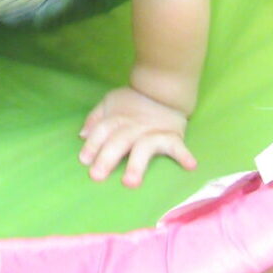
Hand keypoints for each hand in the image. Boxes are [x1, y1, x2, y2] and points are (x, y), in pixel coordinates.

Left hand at [78, 86, 196, 187]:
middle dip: (107, 158)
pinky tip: (190, 166)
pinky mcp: (172, 137)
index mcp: (117, 118)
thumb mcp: (110, 103)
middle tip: (97, 176)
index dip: (92, 144)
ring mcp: (153, 132)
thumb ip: (96, 118)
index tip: (84, 160)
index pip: (102, 130)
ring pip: (143, 147)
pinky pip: (178, 147)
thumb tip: (82, 135)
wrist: (162, 89)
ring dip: (136, 164)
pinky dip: (184, 155)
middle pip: (119, 141)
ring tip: (130, 182)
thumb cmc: (132, 101)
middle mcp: (133, 127)